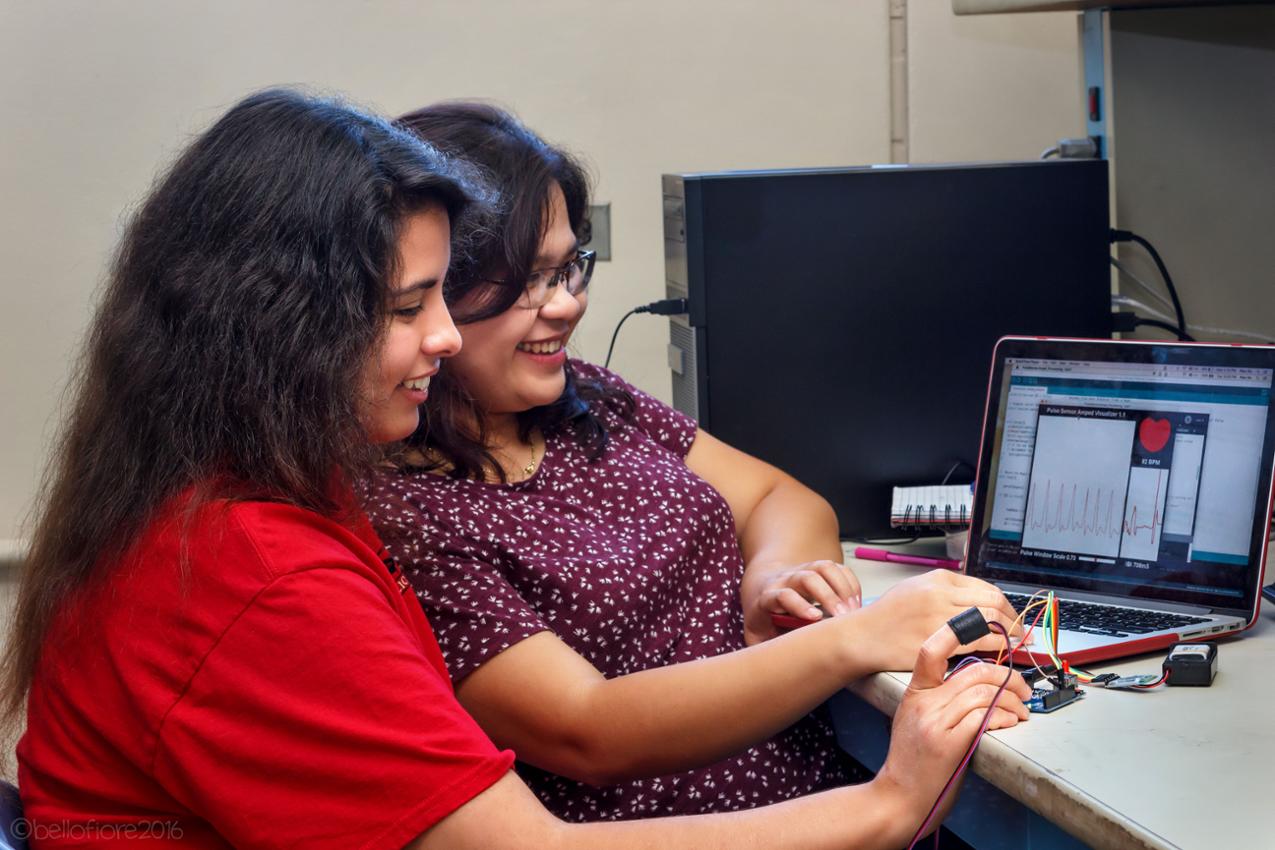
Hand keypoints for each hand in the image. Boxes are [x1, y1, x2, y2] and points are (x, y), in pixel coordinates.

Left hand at [742, 560, 861, 644]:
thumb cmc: (763, 618)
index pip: (782, 595)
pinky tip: (856, 601)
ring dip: (843, 587)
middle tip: (844, 617)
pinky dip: (850, 582)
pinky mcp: (817, 568)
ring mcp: (803, 571)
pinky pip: (837, 567)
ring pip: (824, 568)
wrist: (763, 588)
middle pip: (807, 578)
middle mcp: (786, 580)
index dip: (799, 605)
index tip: (817, 618)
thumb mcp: (755, 634)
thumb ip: (762, 649)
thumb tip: (776, 666)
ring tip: (854, 610)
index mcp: (768, 597)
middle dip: (828, 596)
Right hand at [851, 570, 1025, 670]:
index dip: (1006, 605)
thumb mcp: (916, 589)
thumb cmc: (887, 615)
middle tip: (1020, 632)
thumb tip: (979, 601)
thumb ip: (946, 592)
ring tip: (1013, 644)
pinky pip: (975, 644)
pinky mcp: (936, 642)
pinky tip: (996, 654)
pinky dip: (993, 649)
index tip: (1012, 616)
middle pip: (993, 603)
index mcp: (938, 579)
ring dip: (1008, 635)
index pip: (986, 588)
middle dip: (1013, 620)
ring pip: (989, 622)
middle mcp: (940, 595)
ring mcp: (938, 618)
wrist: (863, 635)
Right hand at [873, 622, 1031, 840]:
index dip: (957, 631)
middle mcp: (924, 703)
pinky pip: (984, 718)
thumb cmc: (911, 759)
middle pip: (974, 672)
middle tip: (1023, 688)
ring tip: (1021, 710)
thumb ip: (938, 695)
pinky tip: (1009, 722)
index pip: (931, 649)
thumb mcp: (913, 717)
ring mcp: (935, 723)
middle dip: (1008, 677)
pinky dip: (1004, 717)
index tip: (984, 627)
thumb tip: (978, 681)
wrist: (899, 796)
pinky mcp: (949, 744)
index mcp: (915, 692)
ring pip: (984, 694)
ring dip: (1012, 701)